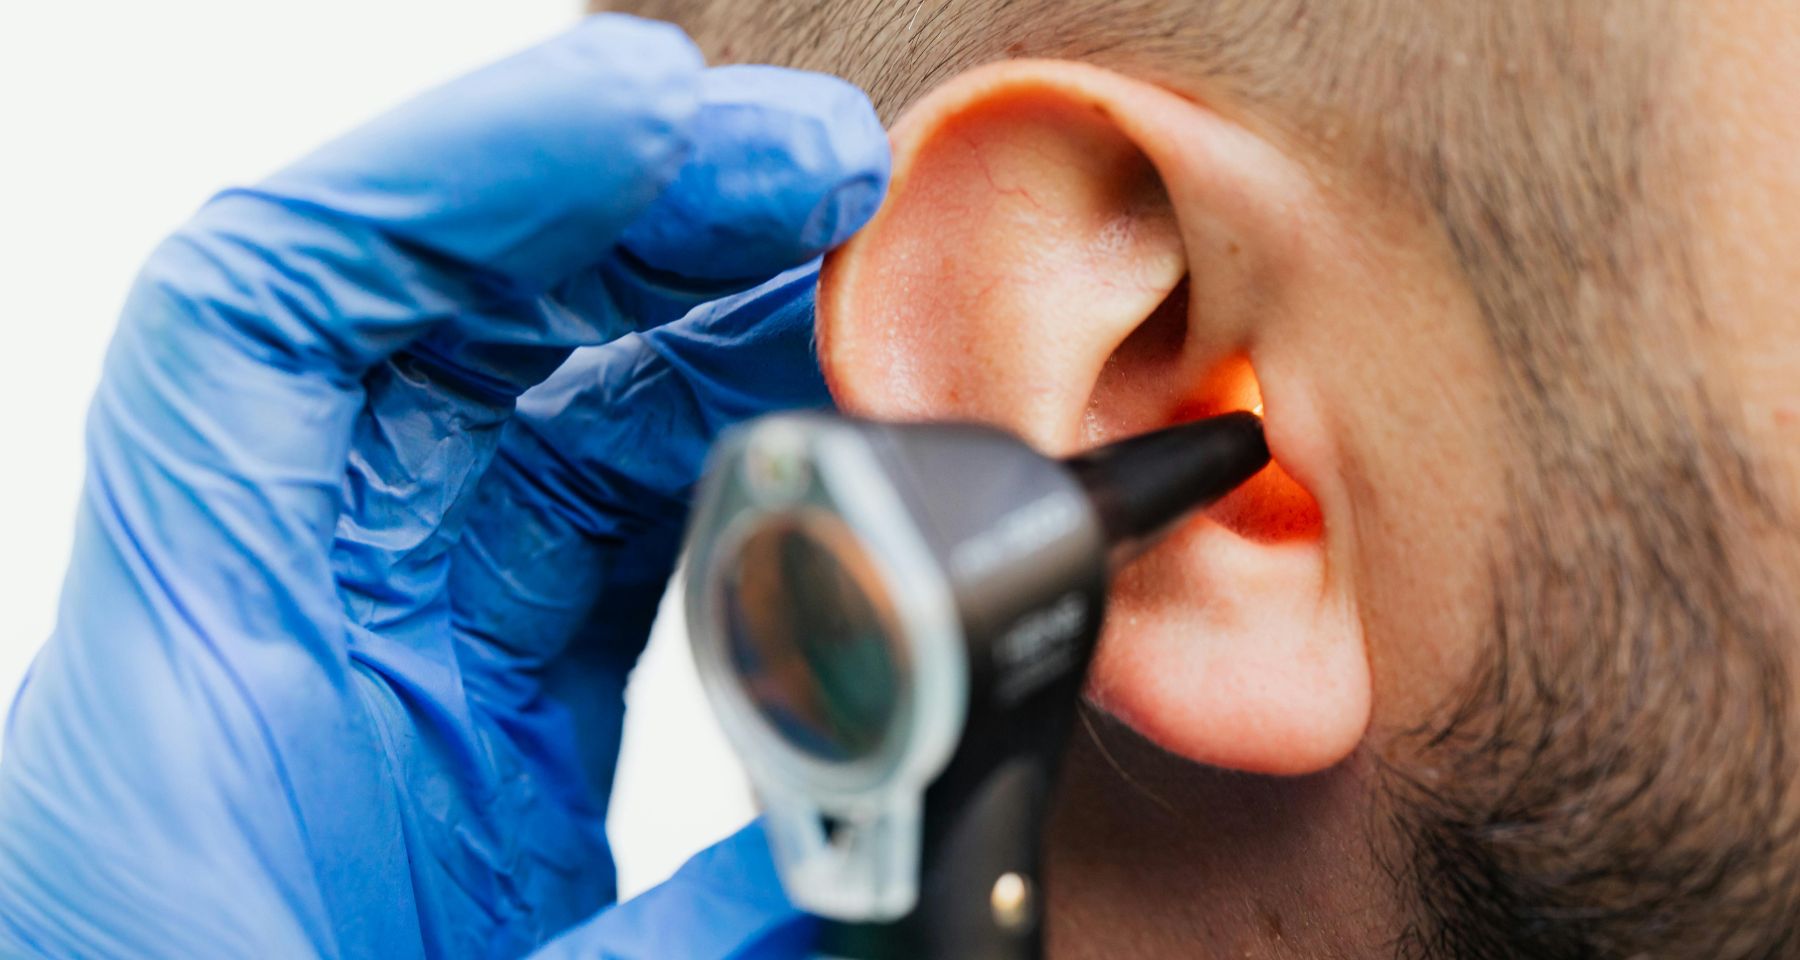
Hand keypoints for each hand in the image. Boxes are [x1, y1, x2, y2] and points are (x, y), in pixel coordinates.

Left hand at [0, 15, 886, 957]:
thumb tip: (881, 847)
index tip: (641, 119)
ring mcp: (402, 659)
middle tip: (811, 174)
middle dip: (628, 210)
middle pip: (441, 325)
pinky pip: (601, 528)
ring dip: (697, 316)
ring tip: (847, 274)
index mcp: (211, 669)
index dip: (450, 171)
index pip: (271, 310)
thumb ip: (678, 935)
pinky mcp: (489, 718)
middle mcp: (300, 621)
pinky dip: (715, 453)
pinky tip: (816, 428)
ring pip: (546, 410)